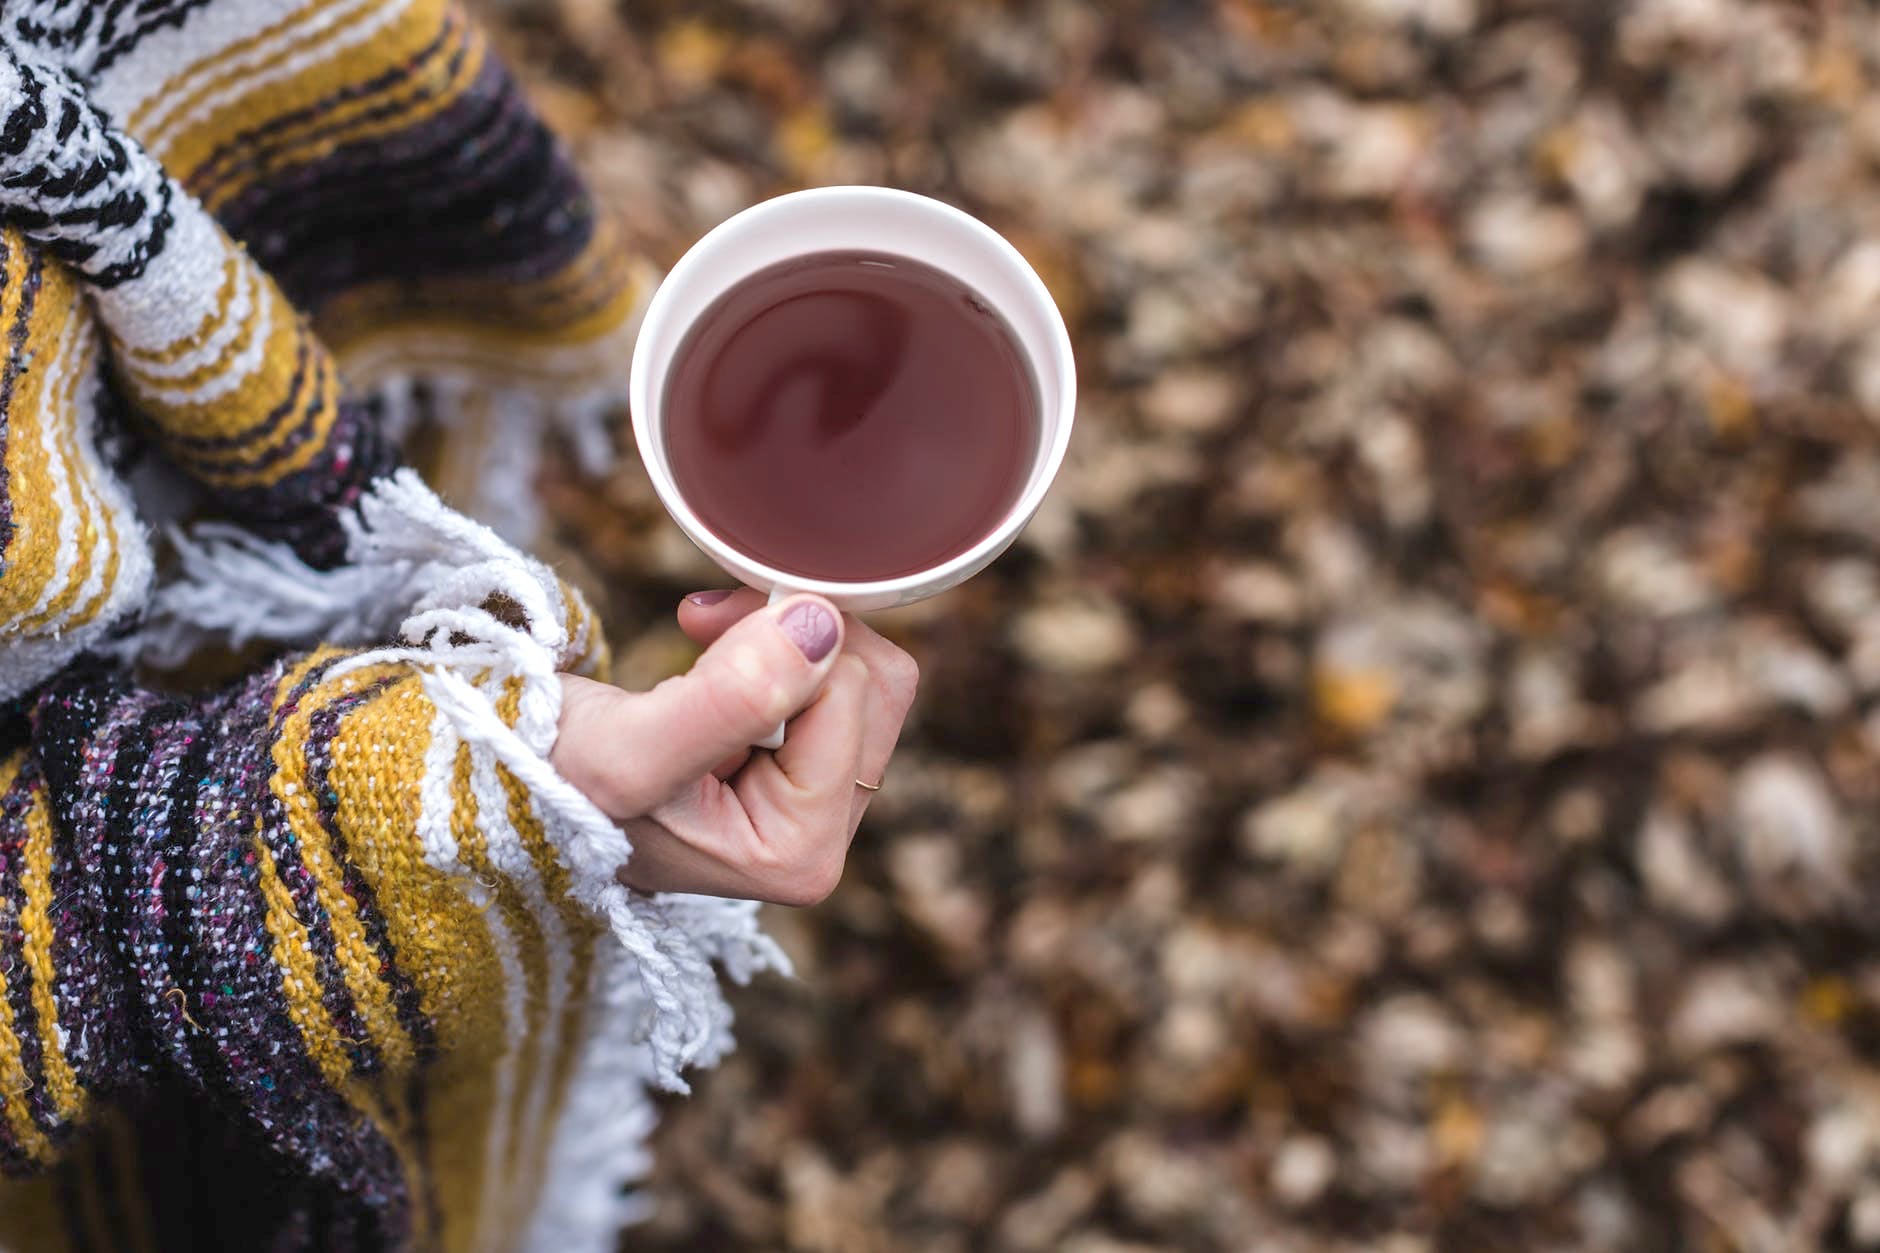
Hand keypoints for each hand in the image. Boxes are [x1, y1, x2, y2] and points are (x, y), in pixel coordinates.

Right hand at [550, 590, 917, 904]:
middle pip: (876, 688)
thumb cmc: (546, 781)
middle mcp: (819, 841)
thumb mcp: (626, 749)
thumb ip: (729, 699)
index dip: (782, 638)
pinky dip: (776, 641)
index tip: (696, 625)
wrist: (499, 782)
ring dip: (782, 633)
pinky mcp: (794, 771)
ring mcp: (810, 807)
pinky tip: (710, 650)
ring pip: (862, 676)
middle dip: (793, 632)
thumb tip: (823, 627)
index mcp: (798, 856)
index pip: (851, 696)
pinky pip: (833, 678)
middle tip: (702, 623)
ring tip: (701, 637)